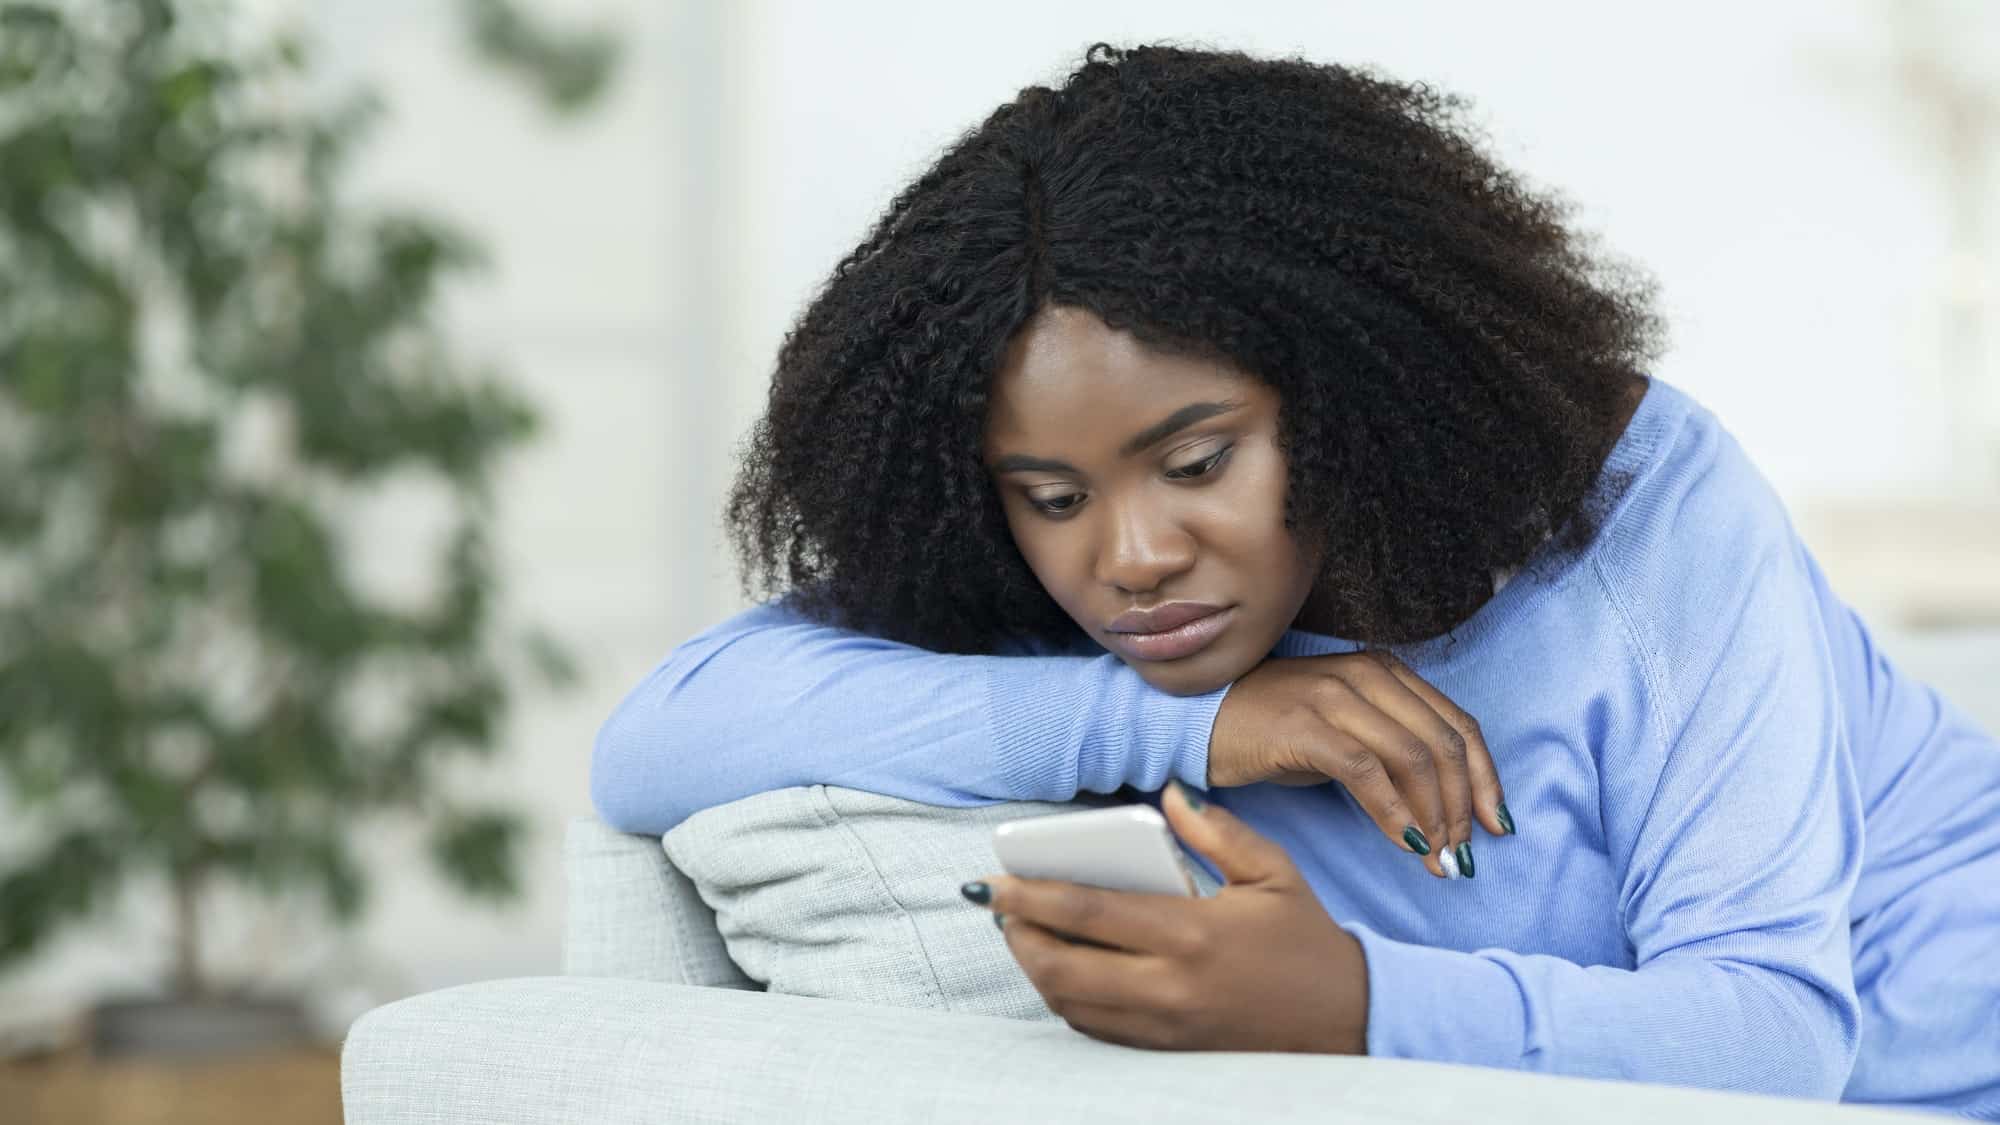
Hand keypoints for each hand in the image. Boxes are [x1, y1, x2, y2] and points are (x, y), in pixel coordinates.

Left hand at [964, 781, 1367, 1053]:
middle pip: (1061, 968)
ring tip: (1024, 932)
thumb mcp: (1274, 873)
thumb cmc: (1307, 942)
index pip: (1089, 912)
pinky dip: (1067, 998)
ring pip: (1070, 1003)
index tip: (992, 881)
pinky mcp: (1167, 1052)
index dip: (1030, 896)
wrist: (1349, 1022)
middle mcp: (1170, 987)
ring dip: (1035, 968)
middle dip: (1017, 935)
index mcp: (1193, 933)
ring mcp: (1165, 1027)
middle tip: (1000, 907)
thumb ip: (1217, 831)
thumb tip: (1170, 794)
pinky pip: (1095, 1029)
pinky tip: (1064, 967)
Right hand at [1208, 648, 1508, 878]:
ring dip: (1434, 817)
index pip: (1457, 724)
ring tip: (1435, 859)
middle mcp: (1365, 674)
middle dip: (1463, 808)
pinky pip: (1366, 771)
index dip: (1484, 779)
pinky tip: (1401, 843)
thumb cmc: (1269, 730)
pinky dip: (1392, 812)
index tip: (1496, 826)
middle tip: (1462, 855)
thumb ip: (1390, 752)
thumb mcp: (1341, 731)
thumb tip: (1441, 810)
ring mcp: (1334, 696)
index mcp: (1383, 671)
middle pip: (1444, 743)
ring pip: (1413, 757)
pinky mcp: (1304, 725)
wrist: (1196, 718)